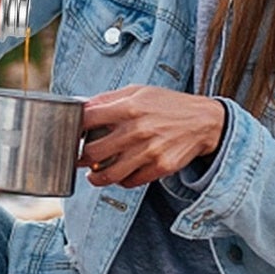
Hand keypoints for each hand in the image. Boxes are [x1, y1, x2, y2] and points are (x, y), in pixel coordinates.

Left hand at [79, 86, 226, 187]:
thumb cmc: (168, 105)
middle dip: (80, 158)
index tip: (70, 133)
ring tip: (93, 174)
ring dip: (95, 177)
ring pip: (108, 174)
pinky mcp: (160, 167)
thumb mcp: (138, 92)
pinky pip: (130, 182)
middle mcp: (137, 130)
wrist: (203, 122)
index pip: (87, 119)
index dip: (73, 127)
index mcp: (129, 107)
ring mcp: (149, 151)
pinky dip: (121, 181)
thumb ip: (109, 99)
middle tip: (78, 158)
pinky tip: (120, 174)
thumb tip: (83, 107)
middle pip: (92, 152)